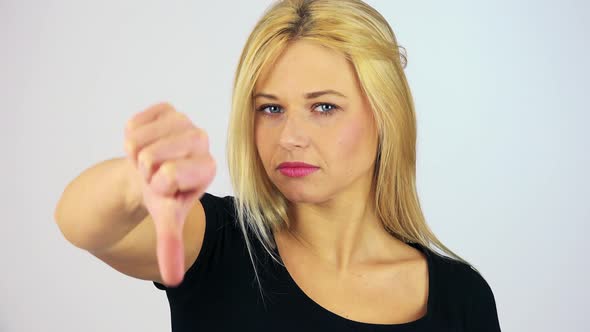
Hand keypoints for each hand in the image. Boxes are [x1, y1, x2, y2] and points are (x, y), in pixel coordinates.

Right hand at [123, 102, 215, 285]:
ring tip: (147, 160)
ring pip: (139, 140)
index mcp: (208, 168)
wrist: (150, 171)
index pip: (169, 176)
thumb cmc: (163, 195)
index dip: (155, 186)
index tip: (163, 188)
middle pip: (150, 156)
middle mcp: (203, 141)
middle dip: (142, 171)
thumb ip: (172, 246)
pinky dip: (131, 138)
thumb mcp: (167, 219)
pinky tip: (145, 143)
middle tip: (152, 173)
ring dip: (135, 154)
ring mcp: (186, 121)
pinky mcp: (167, 108)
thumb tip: (173, 279)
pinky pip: (134, 123)